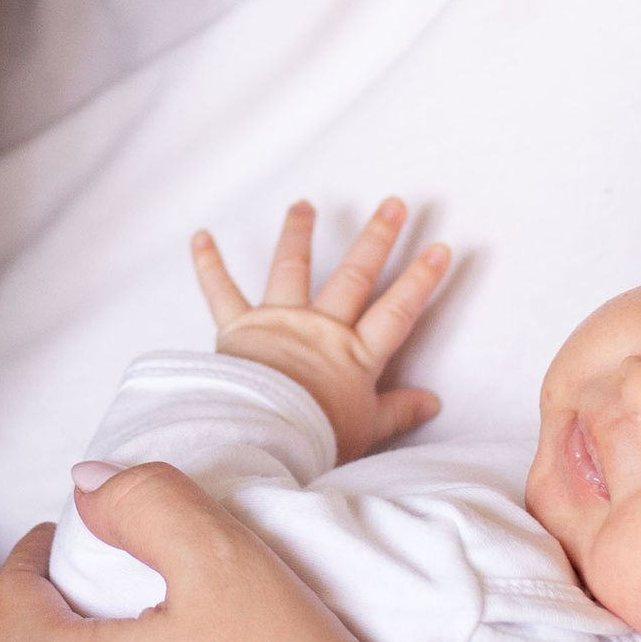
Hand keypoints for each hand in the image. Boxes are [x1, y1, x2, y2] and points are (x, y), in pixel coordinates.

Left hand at [191, 197, 446, 462]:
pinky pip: (221, 291)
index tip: (440, 248)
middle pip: (355, 276)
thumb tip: (432, 403)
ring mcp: (279, 322)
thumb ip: (397, 412)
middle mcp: (321, 328)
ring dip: (298, 233)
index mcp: (354, 354)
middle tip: (394, 204)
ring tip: (304, 205)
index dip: (420, 280)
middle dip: (377, 237)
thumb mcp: (365, 430)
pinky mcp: (239, 326)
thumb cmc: (313, 437)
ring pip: (292, 268)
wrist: (260, 436)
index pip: (397, 310)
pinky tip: (201, 236)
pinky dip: (209, 264)